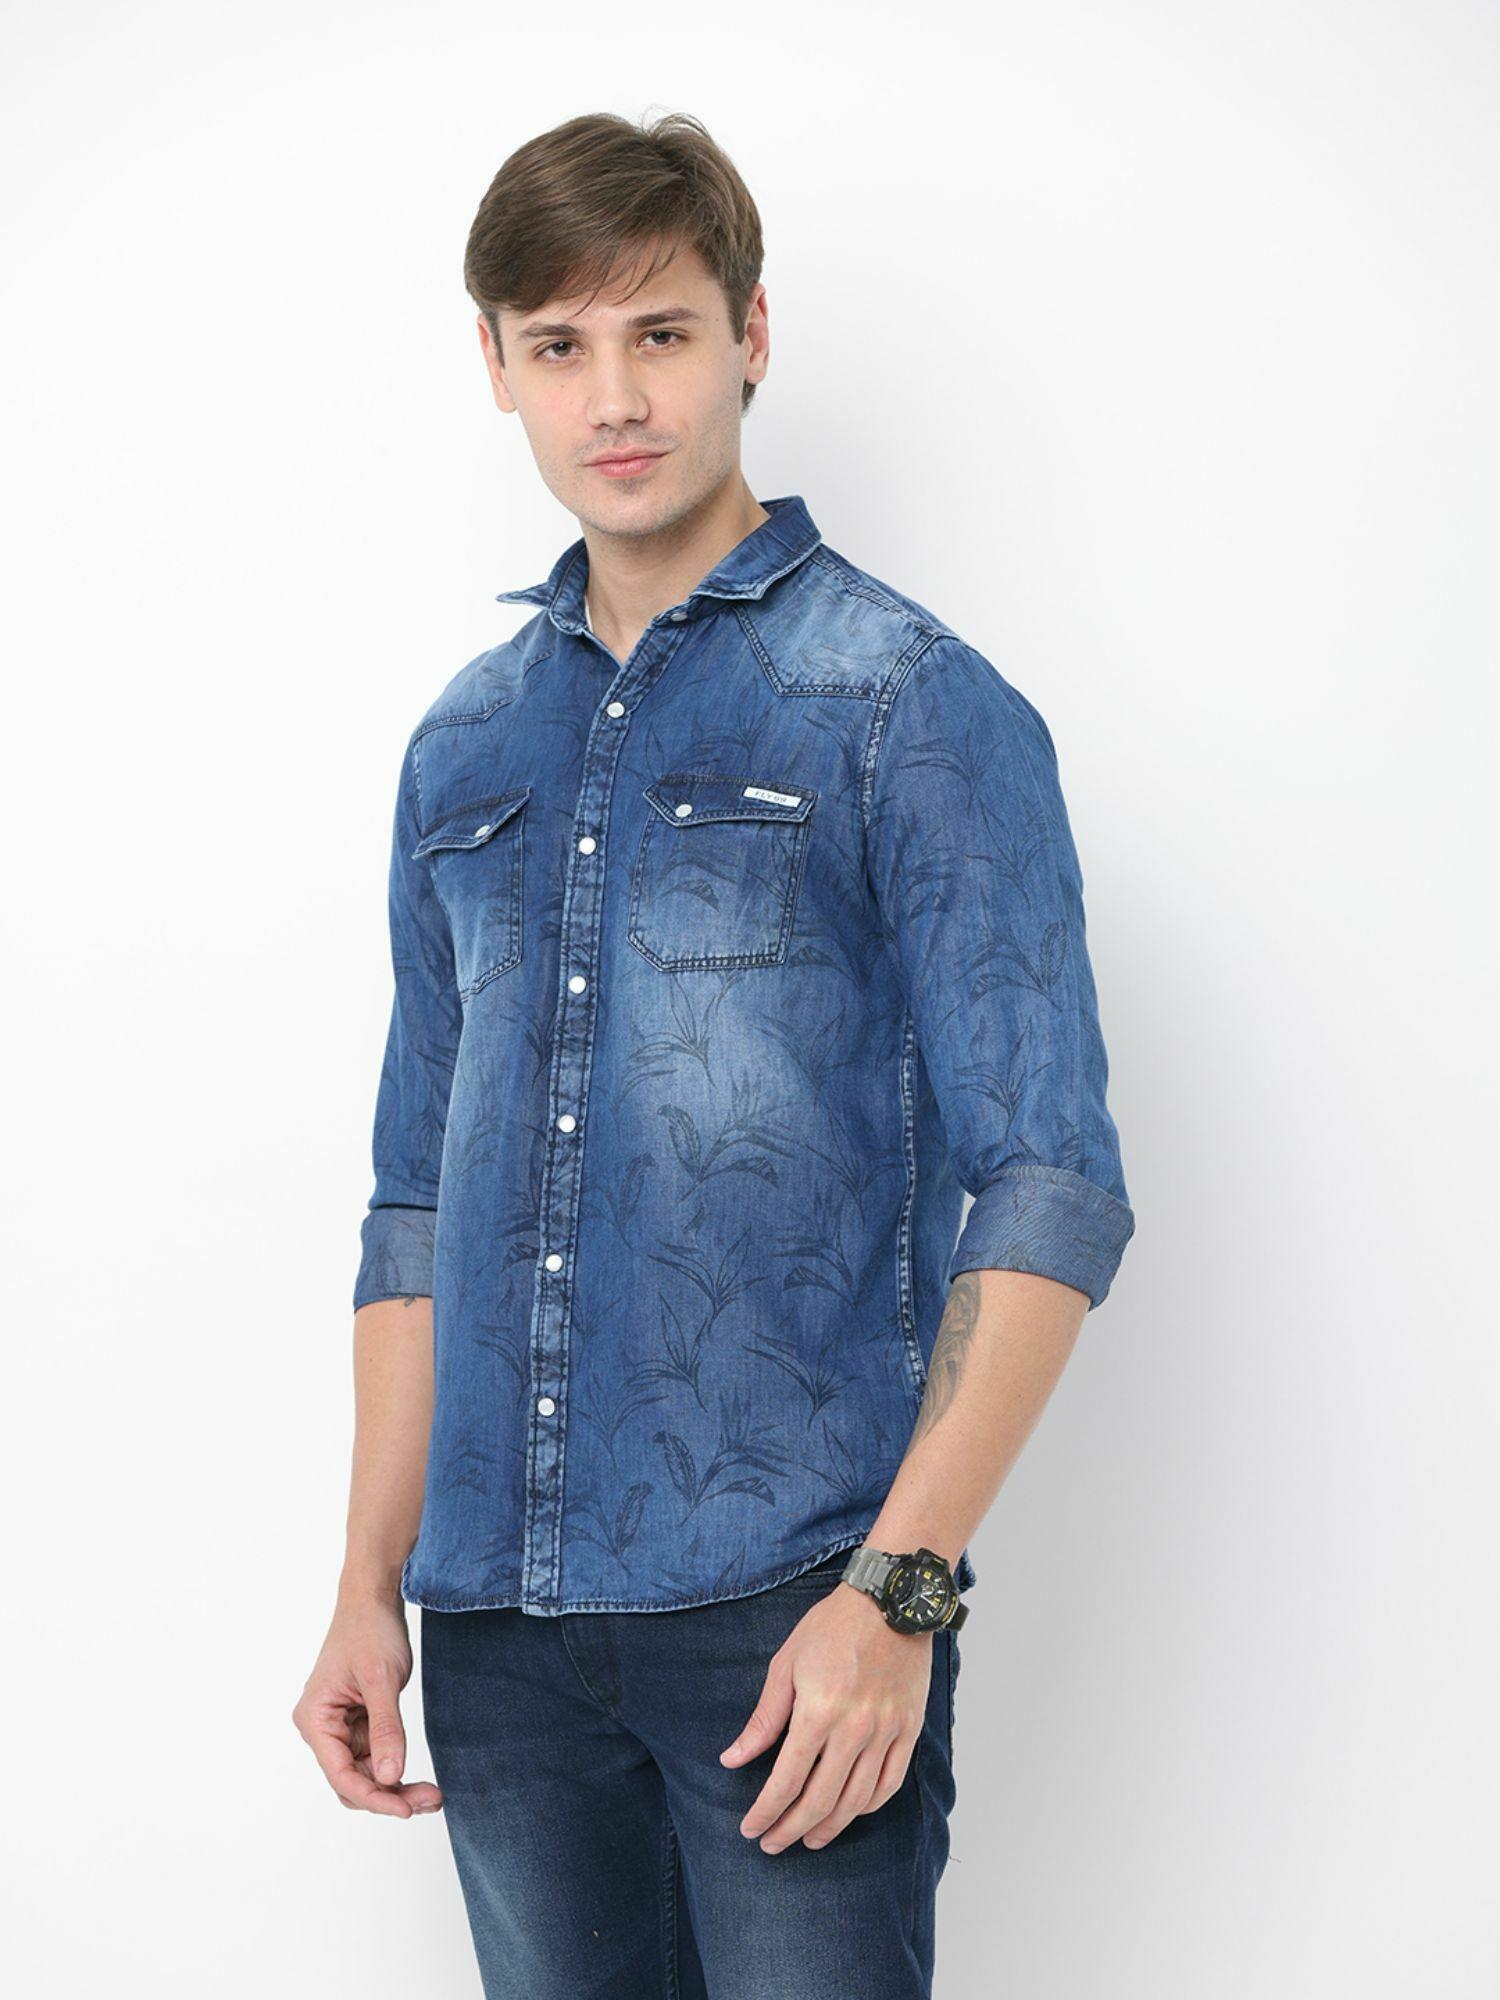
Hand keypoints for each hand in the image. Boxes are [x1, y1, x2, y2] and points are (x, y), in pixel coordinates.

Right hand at [291, 1592, 443, 1818]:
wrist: (374, 1600)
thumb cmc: (370, 1630)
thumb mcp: (381, 1679)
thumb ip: (386, 1729)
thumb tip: (389, 1777)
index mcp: (315, 1719)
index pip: (340, 1774)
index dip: (373, 1797)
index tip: (405, 1809)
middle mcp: (322, 1729)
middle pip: (351, 1781)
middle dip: (388, 1796)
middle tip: (430, 1800)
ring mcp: (340, 1728)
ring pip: (365, 1775)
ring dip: (396, 1788)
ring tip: (432, 1796)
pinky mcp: (358, 1724)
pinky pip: (375, 1758)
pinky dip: (396, 1769)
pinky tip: (420, 1781)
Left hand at [719, 1580, 931, 1852]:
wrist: (890, 1600)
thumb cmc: (832, 1627)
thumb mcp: (786, 1664)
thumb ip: (763, 1719)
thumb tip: (733, 1759)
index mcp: (818, 1713)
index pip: (786, 1781)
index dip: (765, 1812)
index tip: (750, 1829)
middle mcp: (854, 1731)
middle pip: (820, 1801)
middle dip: (790, 1830)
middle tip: (771, 1844)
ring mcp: (886, 1733)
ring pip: (856, 1802)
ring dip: (829, 1828)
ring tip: (808, 1839)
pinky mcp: (909, 1730)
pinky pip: (889, 1784)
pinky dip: (868, 1807)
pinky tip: (850, 1812)